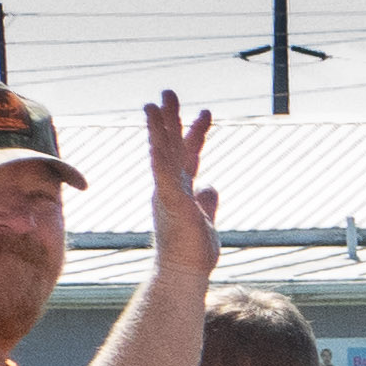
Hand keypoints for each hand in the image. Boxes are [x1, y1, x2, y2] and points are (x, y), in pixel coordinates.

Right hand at [146, 93, 219, 269]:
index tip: (206, 113)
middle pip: (171, 146)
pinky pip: (164, 175)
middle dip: (171, 118)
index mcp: (180, 189)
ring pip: (162, 154)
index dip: (196, 133)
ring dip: (159, 129)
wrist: (184, 274)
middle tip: (169, 92)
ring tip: (155, 104)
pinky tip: (159, 141)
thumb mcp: (206, 218)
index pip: (188, 154)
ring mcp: (168, 194)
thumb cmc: (193, 252)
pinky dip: (161, 157)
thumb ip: (207, 200)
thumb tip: (210, 186)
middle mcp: (170, 187)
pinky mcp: (171, 203)